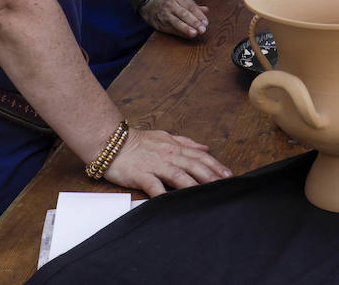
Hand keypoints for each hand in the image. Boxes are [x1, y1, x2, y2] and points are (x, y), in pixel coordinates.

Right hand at [104, 127, 230, 196]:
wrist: (110, 141)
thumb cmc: (137, 141)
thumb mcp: (165, 136)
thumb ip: (186, 142)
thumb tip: (205, 148)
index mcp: (174, 147)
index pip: (199, 156)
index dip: (215, 165)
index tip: (228, 174)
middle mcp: (168, 155)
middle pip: (193, 165)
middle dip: (211, 176)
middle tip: (225, 185)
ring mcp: (154, 165)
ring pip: (178, 174)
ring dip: (193, 184)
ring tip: (206, 193)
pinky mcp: (140, 174)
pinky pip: (153, 185)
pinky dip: (162, 193)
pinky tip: (171, 201)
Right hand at [140, 0, 208, 38]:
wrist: (150, 5)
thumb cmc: (170, 3)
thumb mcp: (181, 0)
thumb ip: (194, 6)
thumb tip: (206, 10)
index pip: (191, 6)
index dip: (199, 15)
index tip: (206, 22)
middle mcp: (171, 5)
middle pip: (184, 14)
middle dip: (194, 22)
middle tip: (203, 29)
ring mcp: (165, 14)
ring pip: (177, 22)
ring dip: (186, 28)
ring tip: (195, 33)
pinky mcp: (160, 23)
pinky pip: (171, 29)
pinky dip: (180, 33)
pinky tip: (187, 36)